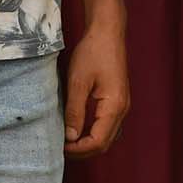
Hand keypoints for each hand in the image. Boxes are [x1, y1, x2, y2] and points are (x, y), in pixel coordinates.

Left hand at [62, 21, 129, 157]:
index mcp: (114, 107)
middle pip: (104, 143)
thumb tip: (70, 137)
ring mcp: (122, 105)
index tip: (60, 146)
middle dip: (83, 150)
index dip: (78, 149)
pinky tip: (78, 128)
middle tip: (61, 148)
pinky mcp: (117, 100)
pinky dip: (93, 132)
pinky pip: (107, 125)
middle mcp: (122, 110)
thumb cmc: (93, 52)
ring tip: (67, 140)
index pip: (97, 141)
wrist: (107, 32)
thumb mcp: (78, 81)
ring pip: (107, 136)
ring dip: (88, 142)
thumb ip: (75, 111)